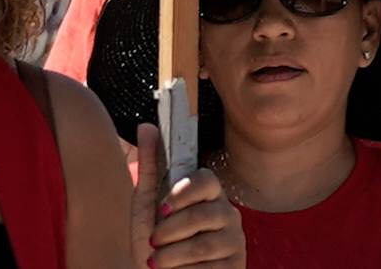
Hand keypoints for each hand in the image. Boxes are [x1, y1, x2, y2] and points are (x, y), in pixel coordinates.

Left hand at [132, 123, 245, 267]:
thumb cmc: (153, 240)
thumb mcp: (147, 204)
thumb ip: (151, 165)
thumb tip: (146, 125)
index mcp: (208, 194)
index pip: (207, 180)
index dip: (183, 193)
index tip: (161, 209)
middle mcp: (227, 214)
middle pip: (204, 214)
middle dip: (169, 232)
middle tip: (154, 242)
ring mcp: (234, 241)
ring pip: (204, 245)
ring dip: (170, 257)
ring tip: (158, 262)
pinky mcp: (235, 267)